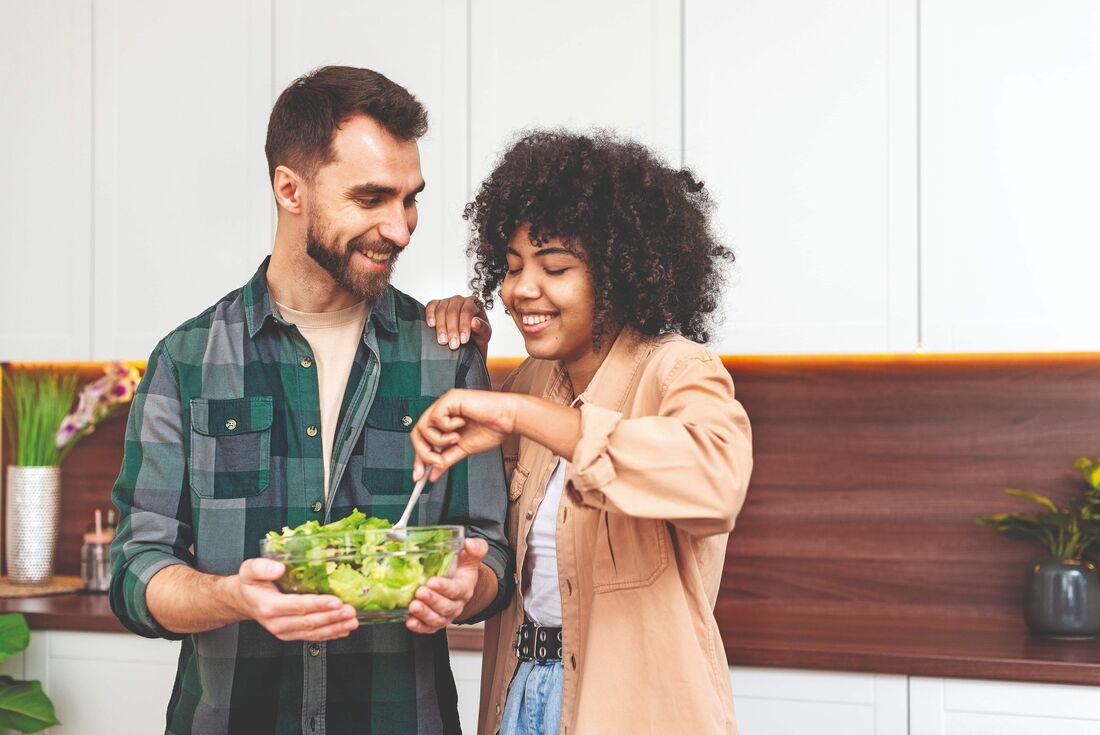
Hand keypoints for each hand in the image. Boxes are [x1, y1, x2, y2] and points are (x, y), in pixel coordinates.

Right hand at [229, 558, 358, 640]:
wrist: (244, 601)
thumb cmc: (250, 584)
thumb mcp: (249, 570)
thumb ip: (261, 567)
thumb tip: (278, 568)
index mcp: (269, 606)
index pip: (297, 606)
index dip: (318, 604)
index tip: (335, 601)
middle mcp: (277, 622)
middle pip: (309, 621)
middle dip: (332, 617)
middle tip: (350, 611)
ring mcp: (285, 631)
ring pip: (313, 632)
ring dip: (335, 627)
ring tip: (352, 621)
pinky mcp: (291, 634)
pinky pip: (313, 637)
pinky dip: (330, 635)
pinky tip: (343, 629)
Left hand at [405, 538, 487, 634]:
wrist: (459, 582)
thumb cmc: (461, 568)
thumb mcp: (470, 556)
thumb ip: (475, 548)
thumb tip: (470, 543)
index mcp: (465, 587)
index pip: (457, 590)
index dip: (445, 588)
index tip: (433, 582)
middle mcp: (456, 604)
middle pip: (446, 607)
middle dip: (432, 601)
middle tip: (420, 593)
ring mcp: (445, 614)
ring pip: (437, 619)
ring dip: (424, 614)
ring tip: (413, 606)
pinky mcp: (435, 622)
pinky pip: (428, 628)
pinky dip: (419, 627)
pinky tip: (410, 621)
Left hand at [410, 389, 519, 481]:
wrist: (507, 420)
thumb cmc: (492, 429)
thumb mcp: (463, 449)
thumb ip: (447, 460)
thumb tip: (433, 474)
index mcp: (444, 422)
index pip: (423, 439)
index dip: (419, 458)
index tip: (419, 476)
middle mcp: (442, 411)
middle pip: (417, 433)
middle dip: (423, 452)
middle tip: (436, 462)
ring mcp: (444, 404)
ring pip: (423, 427)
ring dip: (439, 440)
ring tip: (456, 438)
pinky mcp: (449, 399)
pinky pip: (435, 418)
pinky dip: (447, 427)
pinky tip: (461, 424)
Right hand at [425, 295, 490, 356]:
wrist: (467, 339)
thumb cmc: (477, 335)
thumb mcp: (484, 334)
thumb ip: (482, 328)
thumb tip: (475, 322)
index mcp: (474, 303)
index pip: (467, 312)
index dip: (464, 326)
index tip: (463, 340)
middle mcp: (460, 300)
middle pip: (453, 312)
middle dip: (452, 330)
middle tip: (453, 345)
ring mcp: (447, 301)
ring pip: (441, 310)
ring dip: (441, 327)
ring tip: (443, 341)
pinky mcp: (436, 304)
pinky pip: (431, 306)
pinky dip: (430, 314)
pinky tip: (431, 325)